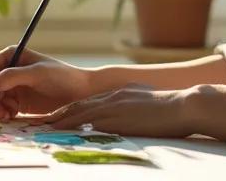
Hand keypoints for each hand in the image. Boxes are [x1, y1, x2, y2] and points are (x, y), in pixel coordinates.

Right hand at [0, 46, 96, 121]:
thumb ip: (11, 77)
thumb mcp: (36, 74)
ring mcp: (11, 87)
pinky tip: (9, 117)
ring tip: (4, 115)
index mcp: (9, 57)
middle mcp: (6, 71)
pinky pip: (0, 108)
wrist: (78, 91)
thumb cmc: (60, 75)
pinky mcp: (16, 102)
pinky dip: (1, 113)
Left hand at [32, 85, 196, 137]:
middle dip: (58, 114)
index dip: (71, 110)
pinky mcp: (115, 116)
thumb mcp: (148, 101)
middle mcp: (112, 96)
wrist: (184, 105)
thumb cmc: (172, 109)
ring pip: (78, 112)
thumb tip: (128, 114)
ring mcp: (112, 105)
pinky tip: (59, 132)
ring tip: (42, 128)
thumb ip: (134, 105)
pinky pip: (87, 122)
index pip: (89, 102)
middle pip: (78, 105)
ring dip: (59, 120)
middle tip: (41, 122)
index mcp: (120, 93)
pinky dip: (71, 126)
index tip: (56, 117)